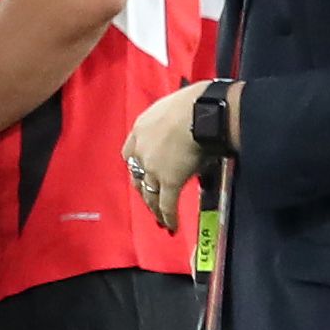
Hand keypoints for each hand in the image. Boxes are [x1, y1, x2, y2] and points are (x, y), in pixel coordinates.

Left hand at [124, 83, 203, 231]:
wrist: (200, 110)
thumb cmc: (193, 103)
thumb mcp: (172, 109)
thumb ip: (170, 125)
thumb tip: (183, 132)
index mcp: (140, 129)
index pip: (129, 154)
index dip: (136, 166)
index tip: (141, 173)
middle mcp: (141, 150)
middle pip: (137, 176)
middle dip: (143, 190)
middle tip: (149, 201)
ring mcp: (153, 168)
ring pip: (150, 194)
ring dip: (154, 208)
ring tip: (159, 219)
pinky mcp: (169, 180)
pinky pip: (167, 204)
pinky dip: (168, 217)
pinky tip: (171, 226)